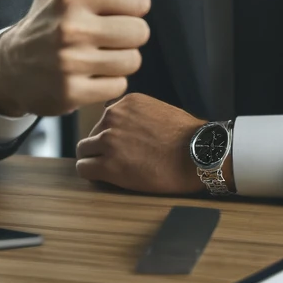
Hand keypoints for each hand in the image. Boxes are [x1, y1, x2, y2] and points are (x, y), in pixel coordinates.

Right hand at [0, 0, 151, 117]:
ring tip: (94, 55)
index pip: (140, 2)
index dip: (129, 7)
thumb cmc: (51, 15)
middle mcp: (70, 27)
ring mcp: (69, 63)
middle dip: (126, 36)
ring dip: (118, 60)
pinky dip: (107, 83)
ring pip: (132, 61)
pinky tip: (86, 75)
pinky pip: (118, 87)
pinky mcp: (70, 94)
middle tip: (101, 35)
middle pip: (139, 33)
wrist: (11, 66)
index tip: (108, 10)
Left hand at [75, 93, 219, 194]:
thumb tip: (128, 129)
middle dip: (100, 148)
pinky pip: (84, 169)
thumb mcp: (158, 111)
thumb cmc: (186, 137)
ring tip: (112, 171)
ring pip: (84, 151)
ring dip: (94, 161)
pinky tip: (106, 179)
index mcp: (125, 103)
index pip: (105, 120)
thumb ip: (136, 116)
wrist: (198, 155)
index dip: (111, 135)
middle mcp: (112, 117)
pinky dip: (92, 175)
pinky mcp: (108, 165)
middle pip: (92, 135)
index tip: (120, 147)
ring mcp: (108, 141)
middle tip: (116, 161)